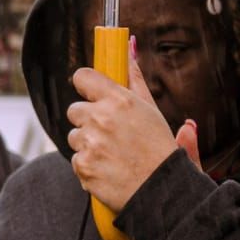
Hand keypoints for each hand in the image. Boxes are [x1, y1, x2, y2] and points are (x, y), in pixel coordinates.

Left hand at [64, 43, 200, 216]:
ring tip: (114, 155)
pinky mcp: (82, 166)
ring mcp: (90, 143)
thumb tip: (128, 46)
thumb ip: (134, 79)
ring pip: (74, 136)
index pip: (82, 77)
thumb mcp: (151, 110)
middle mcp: (101, 118)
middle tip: (111, 134)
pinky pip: (76, 159)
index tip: (92, 94)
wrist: (165, 193)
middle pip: (74, 110)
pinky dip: (88, 166)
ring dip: (88, 144)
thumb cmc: (161, 150)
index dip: (86, 87)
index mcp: (119, 100)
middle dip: (88, 120)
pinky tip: (109, 170)